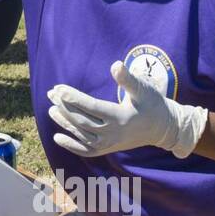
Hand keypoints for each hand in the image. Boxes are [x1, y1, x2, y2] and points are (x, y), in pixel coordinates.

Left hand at [47, 61, 207, 159]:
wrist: (163, 128)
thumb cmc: (153, 104)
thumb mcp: (143, 89)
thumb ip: (128, 79)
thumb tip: (115, 64)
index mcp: (120, 117)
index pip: (91, 107)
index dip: (73, 98)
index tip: (59, 89)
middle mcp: (113, 133)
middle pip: (82, 120)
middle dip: (65, 107)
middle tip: (51, 93)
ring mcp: (109, 143)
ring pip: (81, 134)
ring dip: (64, 122)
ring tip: (50, 108)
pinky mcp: (108, 149)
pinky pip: (86, 150)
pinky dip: (71, 145)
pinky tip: (57, 137)